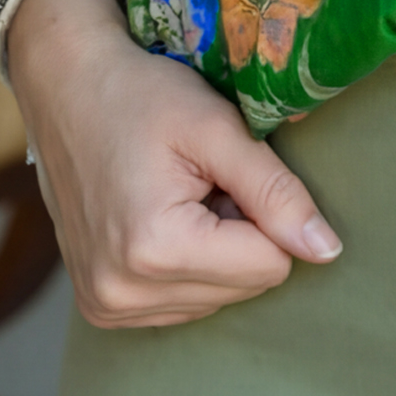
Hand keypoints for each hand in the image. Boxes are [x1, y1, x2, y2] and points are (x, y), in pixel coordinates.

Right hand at [8, 0, 340, 327]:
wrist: (66, 86)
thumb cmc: (141, 95)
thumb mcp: (217, 129)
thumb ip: (277, 192)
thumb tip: (329, 252)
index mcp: (153, 251)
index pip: (271, 265)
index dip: (265, 212)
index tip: (224, 170)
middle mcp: (121, 295)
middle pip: (245, 287)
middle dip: (239, 232)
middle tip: (201, 179)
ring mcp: (105, 307)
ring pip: (219, 299)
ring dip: (214, 248)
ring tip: (178, 194)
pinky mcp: (100, 308)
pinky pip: (183, 304)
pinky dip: (185, 263)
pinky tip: (159, 217)